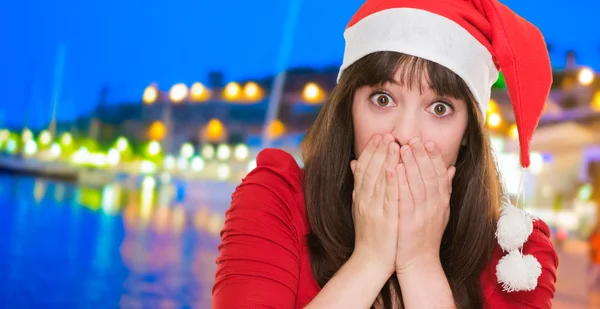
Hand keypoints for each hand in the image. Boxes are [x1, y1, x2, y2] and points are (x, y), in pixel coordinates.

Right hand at [350, 133, 399, 276]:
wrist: (370, 261)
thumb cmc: (369, 234)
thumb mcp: (360, 206)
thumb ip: (359, 185)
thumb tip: (354, 163)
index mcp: (359, 197)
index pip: (364, 169)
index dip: (371, 151)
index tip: (379, 136)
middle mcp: (364, 200)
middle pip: (371, 171)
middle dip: (379, 150)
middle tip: (387, 134)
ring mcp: (374, 209)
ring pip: (380, 181)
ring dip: (386, 160)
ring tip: (394, 144)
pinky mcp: (385, 219)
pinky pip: (388, 197)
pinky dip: (392, 182)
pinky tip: (397, 168)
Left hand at [395, 137, 455, 273]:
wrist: (420, 264)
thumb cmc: (426, 236)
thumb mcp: (440, 211)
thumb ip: (445, 189)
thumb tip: (452, 167)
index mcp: (442, 203)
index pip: (440, 175)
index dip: (434, 158)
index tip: (428, 142)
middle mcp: (435, 207)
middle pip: (430, 176)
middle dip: (422, 156)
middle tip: (415, 139)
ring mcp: (423, 215)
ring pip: (418, 185)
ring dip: (411, 164)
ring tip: (403, 147)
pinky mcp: (409, 223)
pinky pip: (405, 199)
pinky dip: (401, 183)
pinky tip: (395, 170)